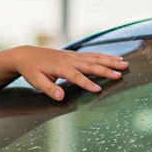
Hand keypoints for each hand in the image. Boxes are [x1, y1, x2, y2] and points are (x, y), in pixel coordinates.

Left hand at [10, 46, 127, 100]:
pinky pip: (92, 55)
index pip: (77, 77)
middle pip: (91, 65)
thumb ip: (49, 89)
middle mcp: (69, 59)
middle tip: (121, 73)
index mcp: (60, 67)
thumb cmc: (31, 69)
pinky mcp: (74, 54)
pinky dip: (104, 56)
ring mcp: (73, 55)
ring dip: (110, 60)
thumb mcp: (36, 81)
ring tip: (124, 63)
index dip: (88, 84)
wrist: (26, 55)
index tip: (99, 90)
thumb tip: (60, 97)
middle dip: (107, 69)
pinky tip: (115, 58)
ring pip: (95, 58)